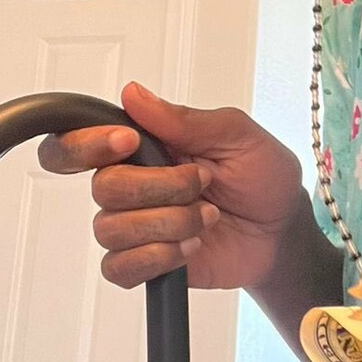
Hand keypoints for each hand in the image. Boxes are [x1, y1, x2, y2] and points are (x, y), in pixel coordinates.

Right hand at [37, 80, 306, 290]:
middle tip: (203, 183)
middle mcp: (130, 185)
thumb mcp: (237, 136)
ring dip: (170, 223)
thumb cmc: (262, 178)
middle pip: (103, 187)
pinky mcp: (144, 263)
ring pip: (112, 229)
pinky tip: (190, 247)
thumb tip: (133, 94)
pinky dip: (158, 257)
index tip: (127, 141)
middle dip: (161, 187)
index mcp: (142, 147)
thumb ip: (184, 119)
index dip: (87, 144)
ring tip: (207, 217)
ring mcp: (134, 227)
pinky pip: (119, 267)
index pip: (78, 142)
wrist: (283, 231)